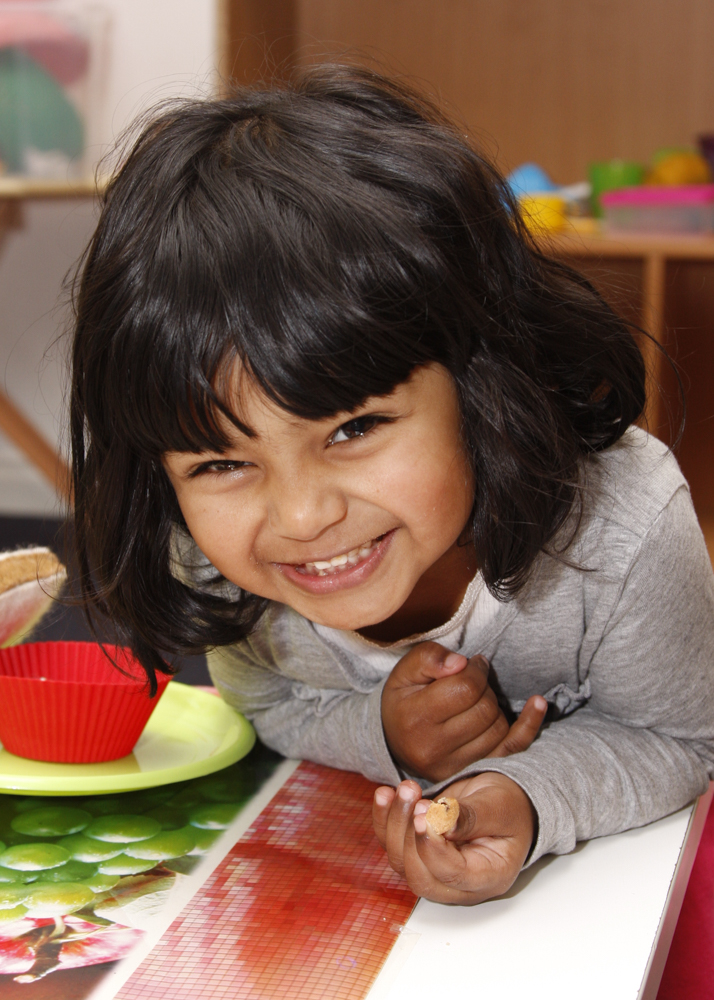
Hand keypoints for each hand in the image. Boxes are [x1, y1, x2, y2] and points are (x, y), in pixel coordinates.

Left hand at [372, 774, 535, 903]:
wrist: (498, 802)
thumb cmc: (507, 807)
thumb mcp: (498, 806)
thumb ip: (472, 816)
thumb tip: (442, 822)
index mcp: (488, 877)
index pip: (452, 876)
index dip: (432, 848)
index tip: (424, 814)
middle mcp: (458, 884)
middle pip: (419, 876)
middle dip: (408, 835)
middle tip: (415, 798)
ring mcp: (434, 871)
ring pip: (400, 861)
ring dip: (395, 822)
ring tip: (407, 789)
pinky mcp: (416, 853)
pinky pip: (390, 844)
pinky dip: (383, 819)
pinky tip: (385, 794)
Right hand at [381, 641, 546, 781]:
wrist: (394, 741)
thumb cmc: (403, 701)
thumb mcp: (404, 672)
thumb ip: (429, 658)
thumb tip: (461, 663)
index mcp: (416, 719)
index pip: (464, 688)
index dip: (474, 670)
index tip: (470, 665)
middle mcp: (434, 749)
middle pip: (485, 709)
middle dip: (484, 688)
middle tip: (472, 682)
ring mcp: (455, 767)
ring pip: (498, 727)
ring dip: (494, 706)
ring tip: (476, 700)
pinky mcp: (472, 773)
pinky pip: (512, 749)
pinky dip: (530, 725)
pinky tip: (539, 703)